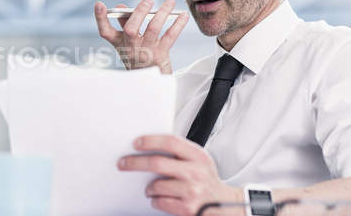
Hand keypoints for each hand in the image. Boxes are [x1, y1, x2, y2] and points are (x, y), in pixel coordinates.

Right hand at [94, 0, 187, 73]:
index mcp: (119, 43)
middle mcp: (130, 47)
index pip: (105, 31)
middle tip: (148, 0)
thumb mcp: (127, 41)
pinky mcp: (161, 54)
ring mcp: (146, 51)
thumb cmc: (138, 55)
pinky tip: (183, 15)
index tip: (99, 4)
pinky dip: (178, 24)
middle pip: (131, 30)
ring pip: (153, 29)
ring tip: (169, 1)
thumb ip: (124, 23)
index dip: (100, 18)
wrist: (150, 79)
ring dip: (162, 13)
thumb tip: (121, 7)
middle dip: (139, 12)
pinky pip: (170, 36)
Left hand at [118, 135, 242, 215]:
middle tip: (123, 163)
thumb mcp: (200, 161)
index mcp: (198, 156)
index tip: (136, 143)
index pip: (171, 142)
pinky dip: (156, 200)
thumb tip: (150, 145)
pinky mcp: (187, 208)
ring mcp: (192, 191)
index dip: (151, 141)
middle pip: (158, 163)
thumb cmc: (208, 181)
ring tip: (151, 188)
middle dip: (135, 163)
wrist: (227, 206)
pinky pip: (160, 202)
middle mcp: (196, 172)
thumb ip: (181, 152)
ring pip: (157, 185)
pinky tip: (160, 199)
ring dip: (149, 188)